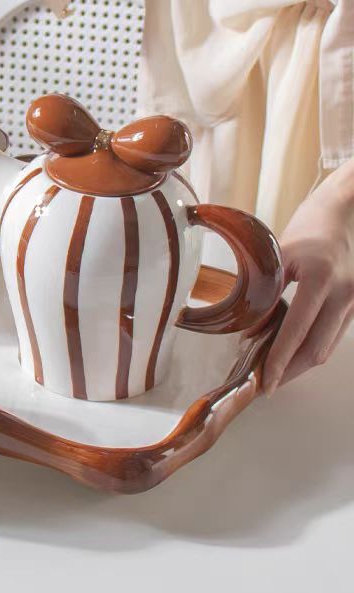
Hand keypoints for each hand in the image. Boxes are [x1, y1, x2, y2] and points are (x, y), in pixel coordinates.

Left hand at [263, 163, 353, 393]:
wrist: (349, 208)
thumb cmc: (312, 224)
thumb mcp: (279, 254)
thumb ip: (266, 292)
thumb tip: (250, 330)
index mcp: (322, 280)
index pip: (297, 332)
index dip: (279, 361)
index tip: (264, 382)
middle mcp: (345, 295)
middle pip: (317, 350)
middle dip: (290, 372)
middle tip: (263, 384)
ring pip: (328, 346)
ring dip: (300, 362)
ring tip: (272, 370)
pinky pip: (334, 334)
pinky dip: (312, 346)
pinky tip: (291, 349)